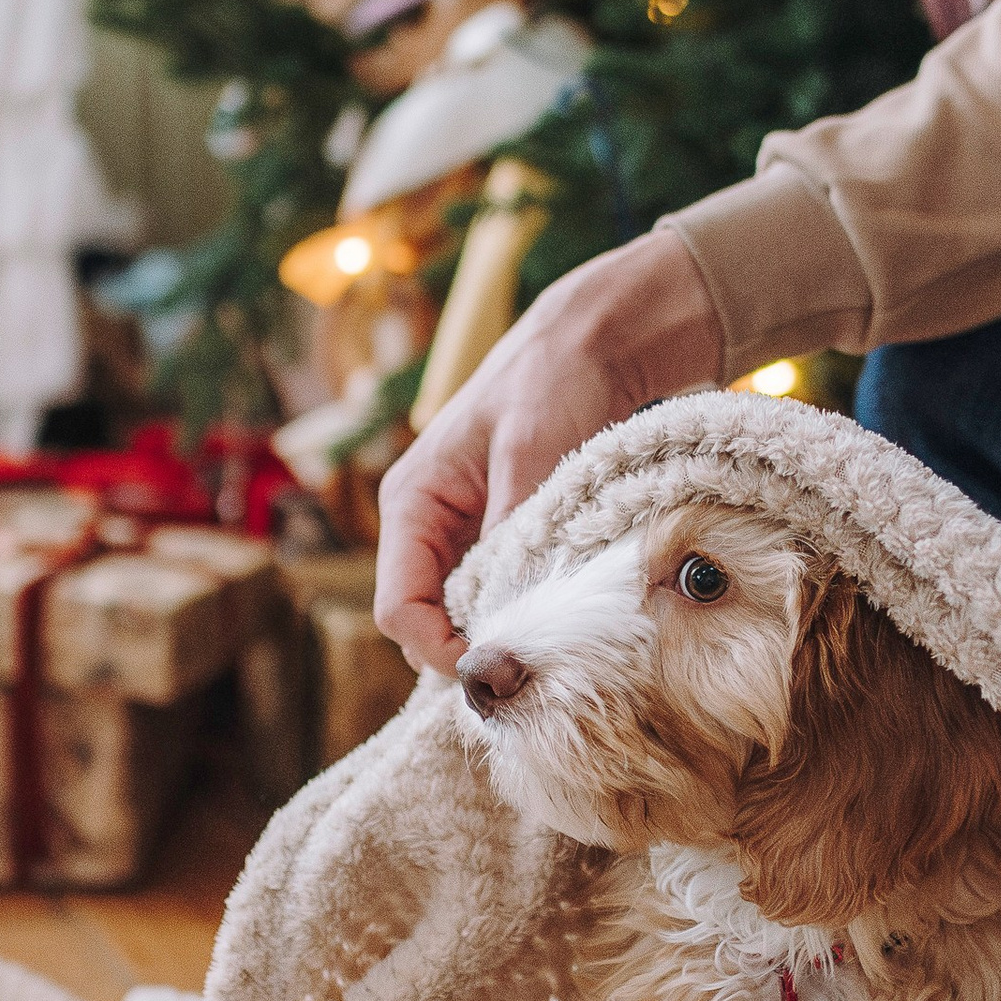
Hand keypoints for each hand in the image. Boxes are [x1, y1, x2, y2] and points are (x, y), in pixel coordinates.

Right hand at [372, 229, 724, 674]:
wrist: (602, 336)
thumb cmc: (556, 375)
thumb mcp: (532, 451)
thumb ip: (512, 531)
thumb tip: (505, 614)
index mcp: (413, 499)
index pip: (397, 607)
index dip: (439, 650)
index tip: (500, 662)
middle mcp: (431, 523)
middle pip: (428, 622)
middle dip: (473, 647)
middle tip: (536, 664)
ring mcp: (470, 533)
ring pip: (468, 615)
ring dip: (505, 631)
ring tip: (557, 639)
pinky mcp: (509, 536)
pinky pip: (506, 593)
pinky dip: (530, 609)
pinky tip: (569, 610)